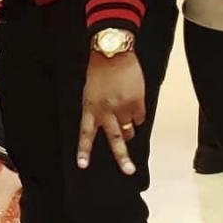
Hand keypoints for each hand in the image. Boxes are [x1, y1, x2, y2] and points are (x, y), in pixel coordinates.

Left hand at [77, 50, 145, 175]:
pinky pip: (140, 118)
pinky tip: (134, 106)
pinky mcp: (137, 102)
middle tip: (129, 170)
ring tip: (127, 123)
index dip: (84, 150)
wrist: (113, 52)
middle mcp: (106, 111)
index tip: (83, 165)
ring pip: (129, 130)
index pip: (86, 134)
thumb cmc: (98, 70)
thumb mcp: (90, 92)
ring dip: (129, 130)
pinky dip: (138, 116)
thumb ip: (96, 109)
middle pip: (115, 140)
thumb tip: (108, 125)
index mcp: (90, 108)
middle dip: (122, 158)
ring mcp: (123, 108)